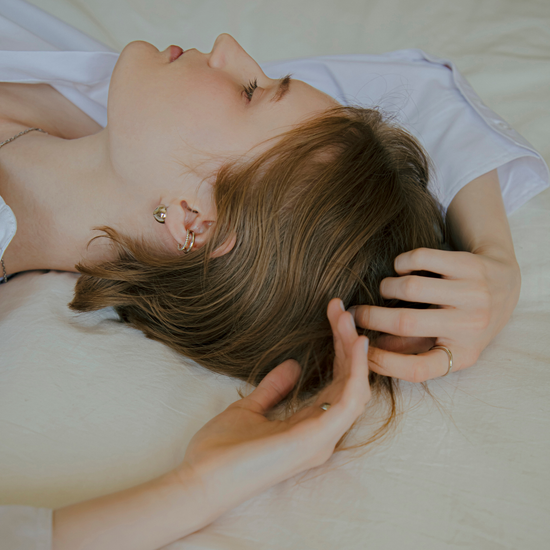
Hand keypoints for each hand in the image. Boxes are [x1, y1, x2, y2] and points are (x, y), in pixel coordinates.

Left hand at [175, 298, 369, 518]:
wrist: (200, 479)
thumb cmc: (222, 450)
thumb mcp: (250, 408)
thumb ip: (274, 388)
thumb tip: (292, 365)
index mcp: (308, 427)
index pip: (335, 383)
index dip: (338, 350)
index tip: (332, 317)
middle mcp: (322, 434)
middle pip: (348, 382)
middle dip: (347, 343)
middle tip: (342, 309)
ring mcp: (321, 438)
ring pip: (354, 388)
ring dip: (353, 350)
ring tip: (346, 317)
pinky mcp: (315, 438)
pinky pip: (348, 400)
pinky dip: (356, 370)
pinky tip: (354, 343)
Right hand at [352, 247, 520, 381]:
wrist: (506, 283)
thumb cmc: (466, 318)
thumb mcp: (448, 341)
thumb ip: (413, 349)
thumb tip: (369, 352)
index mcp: (464, 353)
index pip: (418, 368)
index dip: (382, 363)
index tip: (359, 351)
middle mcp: (472, 325)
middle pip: (405, 323)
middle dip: (370, 317)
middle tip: (355, 313)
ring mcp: (473, 293)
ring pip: (409, 287)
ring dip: (387, 287)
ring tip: (387, 289)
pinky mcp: (469, 265)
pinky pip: (419, 259)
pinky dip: (401, 263)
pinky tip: (403, 268)